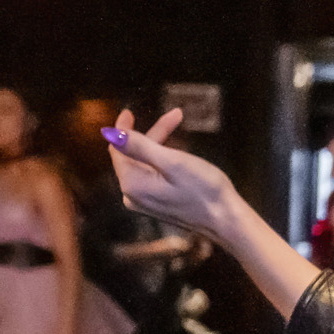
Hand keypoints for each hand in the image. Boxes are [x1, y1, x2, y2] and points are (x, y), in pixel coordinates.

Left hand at [104, 108, 239, 235]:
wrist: (224, 221)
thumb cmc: (203, 190)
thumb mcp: (172, 161)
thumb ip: (139, 146)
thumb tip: (108, 132)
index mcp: (132, 184)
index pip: (117, 149)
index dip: (123, 129)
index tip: (129, 112)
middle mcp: (132, 196)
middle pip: (132, 155)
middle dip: (153, 134)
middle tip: (176, 115)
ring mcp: (143, 202)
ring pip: (144, 163)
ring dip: (160, 143)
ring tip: (180, 124)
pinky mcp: (156, 204)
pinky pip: (152, 175)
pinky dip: (163, 159)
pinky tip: (180, 152)